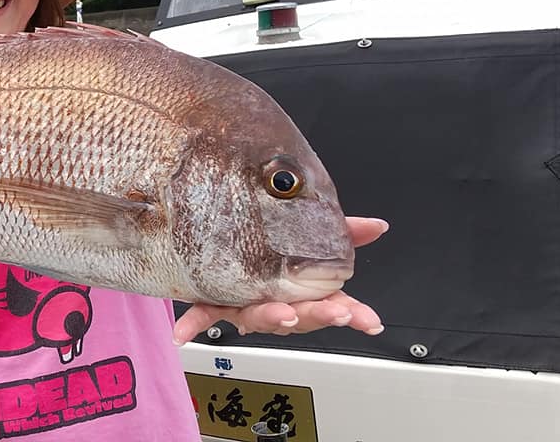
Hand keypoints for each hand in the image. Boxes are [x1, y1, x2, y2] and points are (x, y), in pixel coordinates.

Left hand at [172, 217, 387, 344]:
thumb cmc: (265, 254)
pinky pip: (203, 313)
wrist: (218, 256)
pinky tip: (183, 333)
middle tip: (334, 311)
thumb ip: (341, 232)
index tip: (367, 319)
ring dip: (271, 317)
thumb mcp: (306, 237)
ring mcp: (245, 305)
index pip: (333, 304)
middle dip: (320, 314)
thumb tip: (376, 226)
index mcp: (299, 290)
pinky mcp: (215, 301)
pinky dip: (194, 324)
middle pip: (301, 314)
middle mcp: (274, 302)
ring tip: (282, 315)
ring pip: (259, 316)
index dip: (352, 313)